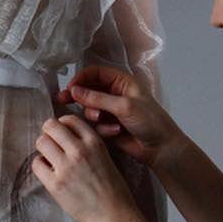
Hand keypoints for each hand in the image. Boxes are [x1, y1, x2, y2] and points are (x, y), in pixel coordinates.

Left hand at [32, 113, 139, 221]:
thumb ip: (88, 144)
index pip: (69, 119)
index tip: (62, 134)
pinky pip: (37, 164)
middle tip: (51, 144)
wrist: (113, 215)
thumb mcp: (106, 157)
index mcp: (94, 142)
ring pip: (41, 142)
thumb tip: (67, 136)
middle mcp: (79, 150)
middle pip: (50, 126)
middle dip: (48, 133)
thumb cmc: (112, 189)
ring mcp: (66, 167)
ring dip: (43, 148)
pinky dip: (40, 166)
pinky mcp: (55, 184)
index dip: (62, 125)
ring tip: (50, 158)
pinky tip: (49, 172)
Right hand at [55, 65, 182, 169]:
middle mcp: (115, 93)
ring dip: (94, 115)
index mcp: (122, 82)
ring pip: (90, 109)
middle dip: (79, 97)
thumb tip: (74, 90)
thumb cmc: (149, 122)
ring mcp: (111, 111)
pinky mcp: (108, 126)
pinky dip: (103, 129)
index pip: (95, 73)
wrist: (160, 148)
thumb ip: (97, 98)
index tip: (70, 88)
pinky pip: (95, 125)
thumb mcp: (123, 106)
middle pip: (88, 90)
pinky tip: (117, 133)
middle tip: (62, 100)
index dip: (81, 79)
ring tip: (104, 121)